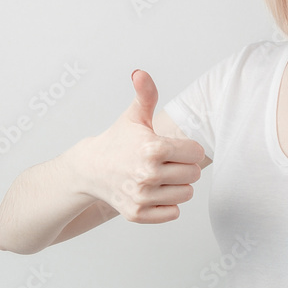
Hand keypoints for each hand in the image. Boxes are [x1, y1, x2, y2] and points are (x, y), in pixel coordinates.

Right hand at [81, 69, 204, 222]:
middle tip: (163, 162)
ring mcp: (142, 196)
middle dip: (183, 167)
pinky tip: (152, 192)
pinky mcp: (137, 214)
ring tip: (157, 176)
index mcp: (153, 148)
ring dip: (176, 186)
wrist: (90, 168)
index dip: (186, 149)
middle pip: (194, 175)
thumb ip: (145, 93)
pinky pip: (173, 213)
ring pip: (186, 194)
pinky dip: (166, 204)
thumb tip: (140, 73)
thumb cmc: (118, 140)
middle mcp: (148, 174)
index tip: (171, 147)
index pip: (196, 153)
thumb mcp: (134, 116)